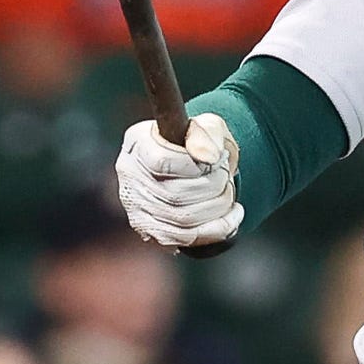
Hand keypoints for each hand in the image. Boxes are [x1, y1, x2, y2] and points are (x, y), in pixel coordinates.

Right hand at [116, 113, 242, 249]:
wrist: (192, 167)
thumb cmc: (197, 144)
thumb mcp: (206, 125)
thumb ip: (207, 134)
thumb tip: (209, 156)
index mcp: (137, 144)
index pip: (162, 162)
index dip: (196, 166)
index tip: (216, 159)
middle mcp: (131, 177)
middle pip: (175, 194)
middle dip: (214, 186)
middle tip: (226, 175)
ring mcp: (138, 208)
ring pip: (184, 219)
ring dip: (219, 206)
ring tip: (228, 191)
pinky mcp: (153, 231)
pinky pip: (189, 238)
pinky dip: (220, 227)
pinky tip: (233, 214)